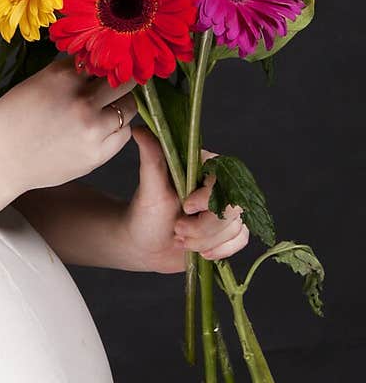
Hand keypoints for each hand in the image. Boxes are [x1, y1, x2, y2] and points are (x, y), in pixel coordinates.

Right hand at [0, 56, 137, 194]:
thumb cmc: (9, 122)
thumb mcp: (34, 83)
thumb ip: (66, 74)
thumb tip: (92, 65)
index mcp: (63, 78)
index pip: (100, 60)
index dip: (101, 63)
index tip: (103, 67)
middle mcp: (82, 101)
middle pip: (123, 80)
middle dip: (120, 80)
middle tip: (115, 84)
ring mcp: (93, 129)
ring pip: (129, 107)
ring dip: (120, 105)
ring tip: (103, 110)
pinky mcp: (98, 154)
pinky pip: (124, 134)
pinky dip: (117, 129)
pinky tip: (100, 130)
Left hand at [122, 129, 249, 273]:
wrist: (144, 244)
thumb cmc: (145, 213)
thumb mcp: (150, 187)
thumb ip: (152, 158)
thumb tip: (141, 129)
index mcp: (203, 167)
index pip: (223, 179)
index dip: (207, 197)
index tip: (185, 207)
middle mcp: (219, 185)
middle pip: (232, 207)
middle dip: (204, 227)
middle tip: (177, 231)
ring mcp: (226, 208)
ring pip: (236, 227)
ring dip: (206, 241)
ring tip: (180, 240)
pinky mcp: (229, 229)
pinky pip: (242, 238)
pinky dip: (222, 249)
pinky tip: (202, 253)